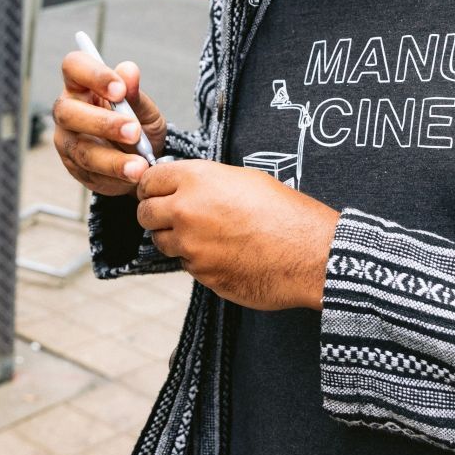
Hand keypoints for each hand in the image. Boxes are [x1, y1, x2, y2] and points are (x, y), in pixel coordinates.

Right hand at [51, 51, 166, 197]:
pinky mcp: (74, 167)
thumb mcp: (144, 109)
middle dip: (103, 123)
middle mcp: (68, 110)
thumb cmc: (138, 125)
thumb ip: (135, 94)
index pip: (74, 66)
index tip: (120, 90)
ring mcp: (67, 140)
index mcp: (82, 84)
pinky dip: (115, 176)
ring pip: (80, 149)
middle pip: (69, 112)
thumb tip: (130, 71)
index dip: (93, 75)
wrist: (142, 161)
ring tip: (140, 166)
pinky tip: (134, 175)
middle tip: (134, 132)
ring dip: (113, 159)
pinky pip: (90, 173)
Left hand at [136, 160, 339, 310]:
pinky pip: (187, 265)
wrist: (309, 253)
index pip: (149, 180)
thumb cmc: (285, 212)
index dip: (151, 186)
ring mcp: (191, 247)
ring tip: (206, 235)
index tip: (156, 191)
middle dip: (155, 214)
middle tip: (171, 215)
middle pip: (145, 214)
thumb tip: (185, 188)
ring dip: (175, 239)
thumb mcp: (244, 179)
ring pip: (162, 242)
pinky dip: (198, 260)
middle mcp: (185, 212)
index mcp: (195, 180)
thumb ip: (205, 182)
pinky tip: (224, 253)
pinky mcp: (201, 275)